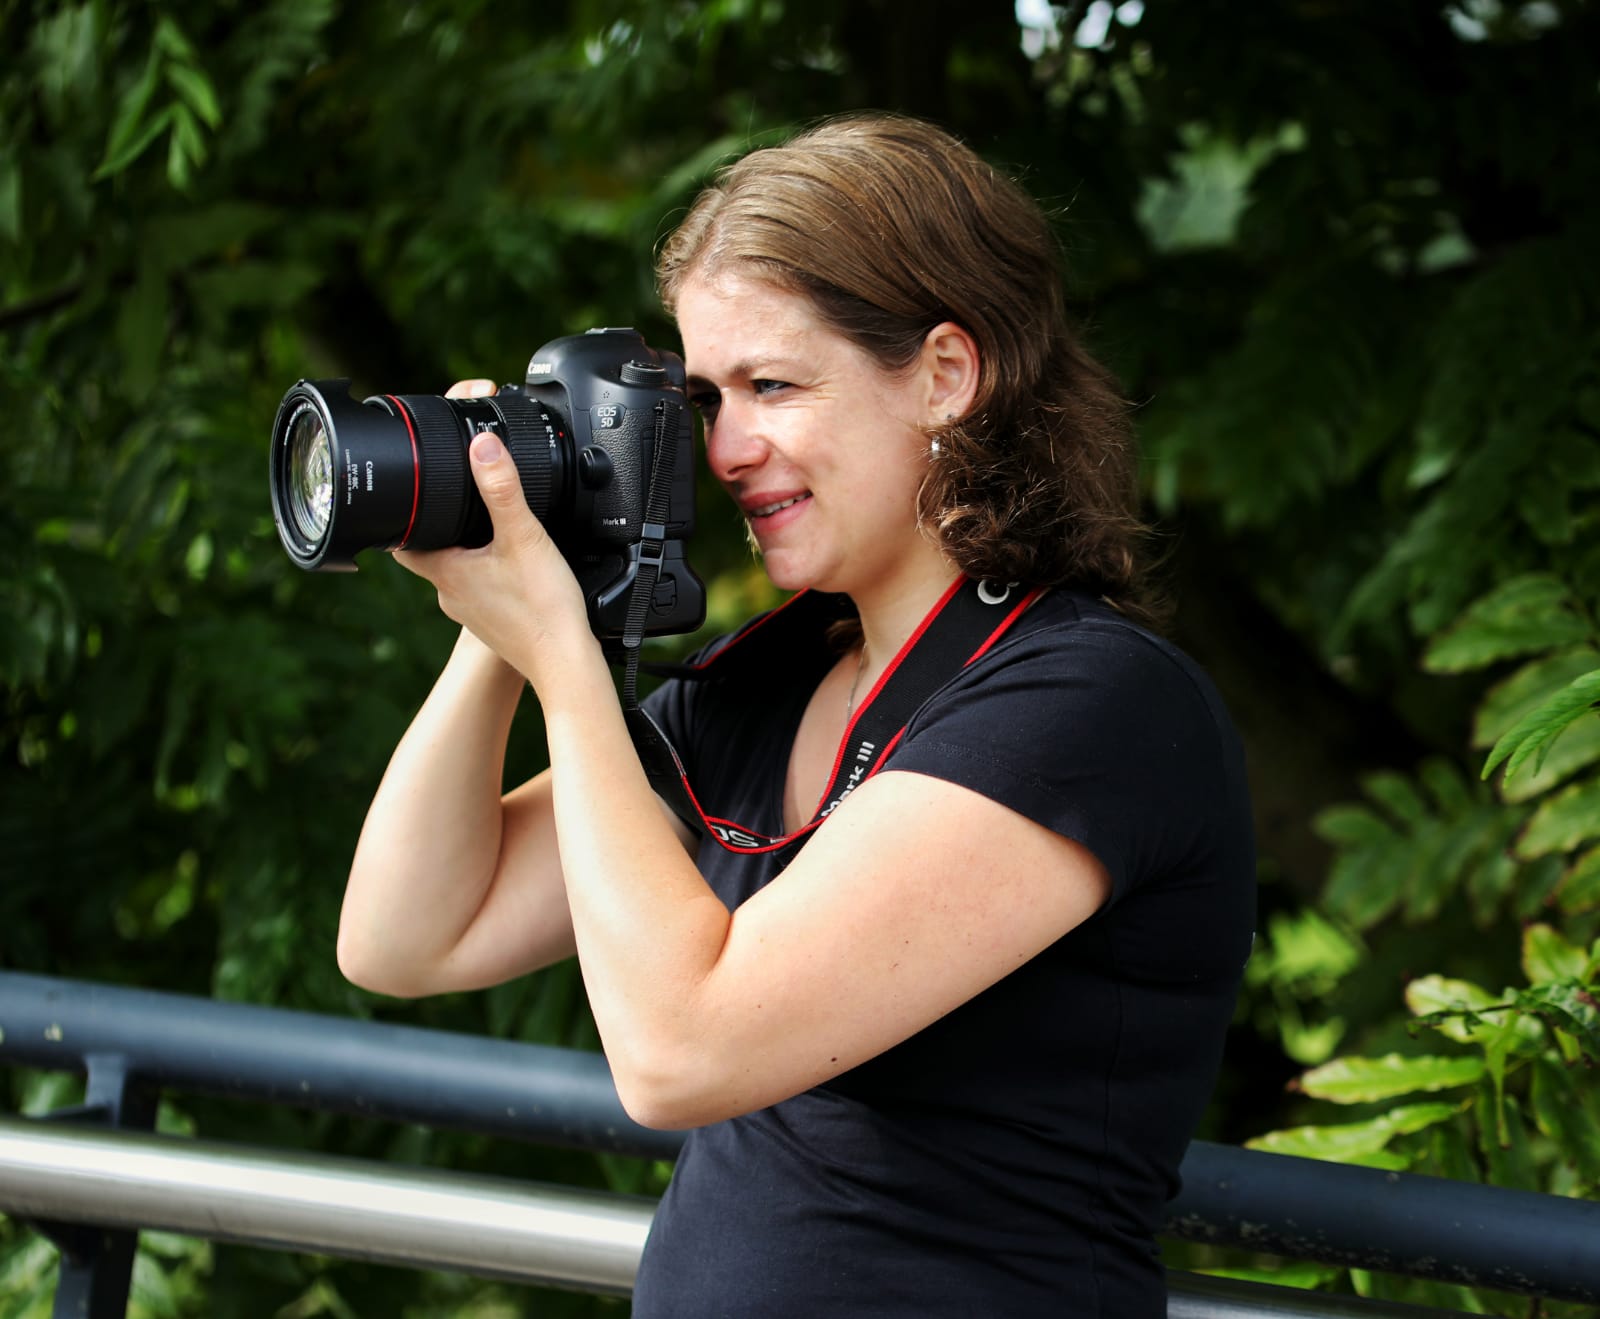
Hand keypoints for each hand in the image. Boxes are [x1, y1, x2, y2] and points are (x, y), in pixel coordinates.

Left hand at [394, 383, 595, 686]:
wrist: (567, 664)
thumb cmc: (544, 610)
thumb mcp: (524, 536)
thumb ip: (503, 488)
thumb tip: (482, 446)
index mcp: (445, 572)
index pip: (400, 538)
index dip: (405, 513)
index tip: (416, 492)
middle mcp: (450, 595)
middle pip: (430, 552)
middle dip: (443, 526)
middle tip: (463, 503)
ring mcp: (471, 613)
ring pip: (457, 571)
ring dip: (469, 551)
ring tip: (495, 532)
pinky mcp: (493, 624)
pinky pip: (481, 590)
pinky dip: (490, 574)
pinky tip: (516, 568)